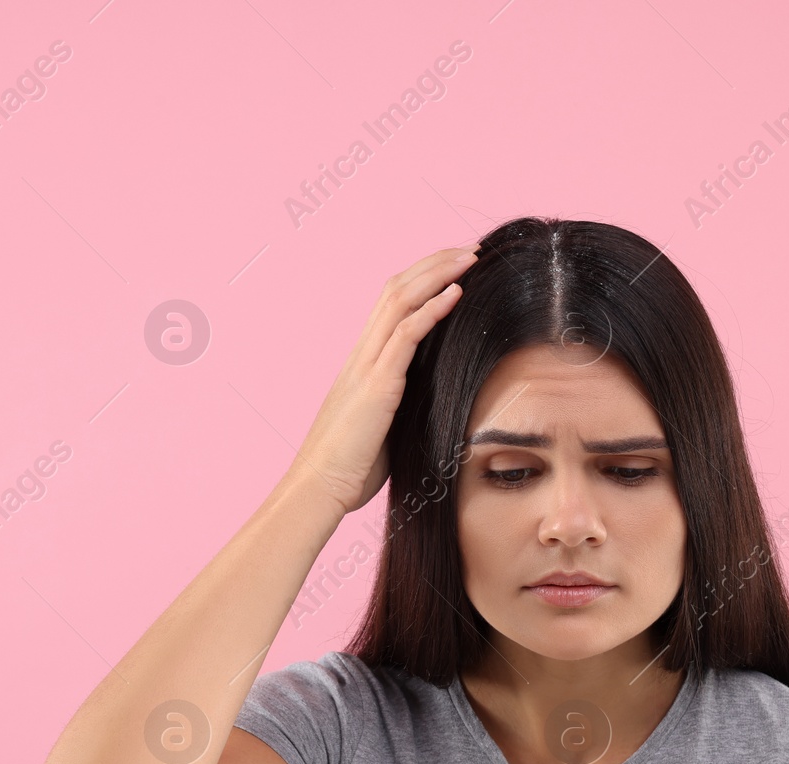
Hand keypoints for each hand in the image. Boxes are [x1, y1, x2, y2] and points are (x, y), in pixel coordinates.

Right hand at [291, 244, 478, 514]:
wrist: (319, 489)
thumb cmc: (350, 468)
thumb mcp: (382, 427)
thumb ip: (401, 406)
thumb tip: (431, 405)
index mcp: (362, 363)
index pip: (391, 304)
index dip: (422, 279)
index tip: (454, 267)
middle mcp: (361, 355)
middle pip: (396, 289)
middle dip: (434, 263)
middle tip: (469, 249)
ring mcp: (366, 367)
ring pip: (400, 300)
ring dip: (438, 274)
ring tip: (469, 258)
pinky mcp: (376, 385)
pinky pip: (405, 334)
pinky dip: (432, 309)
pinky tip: (456, 293)